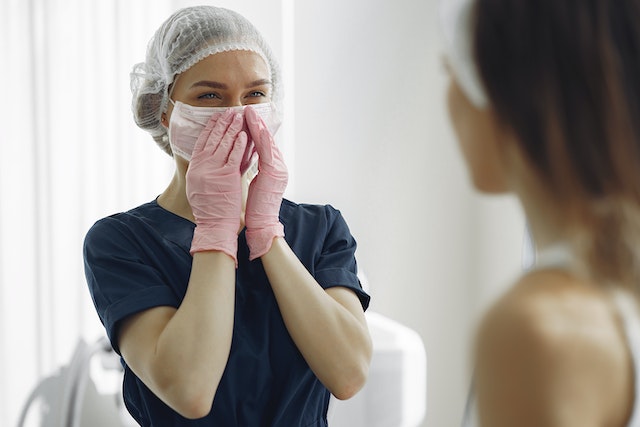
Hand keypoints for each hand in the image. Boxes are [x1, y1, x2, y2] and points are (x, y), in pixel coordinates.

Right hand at [186, 111, 247, 263]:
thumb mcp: (198, 187)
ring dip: (231, 129)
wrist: (214, 226)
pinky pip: (234, 156)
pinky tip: (243, 135)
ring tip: (238, 116)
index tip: (215, 117)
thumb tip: (203, 157)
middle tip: (228, 111)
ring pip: (224, 144)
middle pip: (212, 139)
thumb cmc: (209, 209)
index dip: (209, 128)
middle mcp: (201, 167)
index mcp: (194, 168)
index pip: (202, 142)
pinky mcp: (226, 177)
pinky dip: (239, 145)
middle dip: (221, 124)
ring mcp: (213, 171)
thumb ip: (202, 171)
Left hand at [244, 106, 287, 259]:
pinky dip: (263, 141)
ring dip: (259, 126)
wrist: (263, 223)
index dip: (255, 128)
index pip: (263, 143)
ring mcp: (278, 169)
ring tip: (250, 113)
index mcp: (273, 167)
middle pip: (267, 139)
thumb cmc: (257, 205)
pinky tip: (258, 130)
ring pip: (268, 143)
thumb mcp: (256, 181)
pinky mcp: (274, 175)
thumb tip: (246, 154)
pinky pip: (268, 154)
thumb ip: (254, 166)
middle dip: (257, 122)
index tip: (246, 115)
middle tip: (247, 108)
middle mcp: (278, 165)